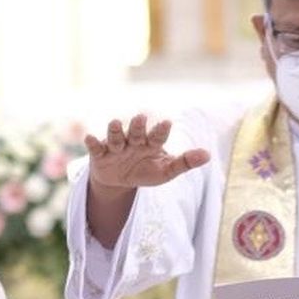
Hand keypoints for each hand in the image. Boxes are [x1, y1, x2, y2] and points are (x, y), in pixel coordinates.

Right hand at [84, 113, 210, 191]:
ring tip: (115, 123)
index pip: (157, 135)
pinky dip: (92, 142)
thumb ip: (185, 163)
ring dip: (115, 130)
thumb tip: (208, 155)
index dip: (161, 130)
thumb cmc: (145, 170)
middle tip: (141, 117)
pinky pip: (96, 147)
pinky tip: (89, 138)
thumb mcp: (166, 171)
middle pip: (136, 132)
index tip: (168, 122)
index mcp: (151, 143)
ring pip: (115, 136)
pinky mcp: (100, 154)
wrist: (120, 180)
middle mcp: (133, 141)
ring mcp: (116, 146)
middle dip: (138, 126)